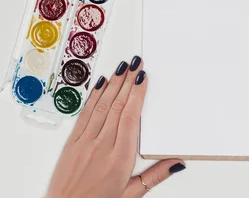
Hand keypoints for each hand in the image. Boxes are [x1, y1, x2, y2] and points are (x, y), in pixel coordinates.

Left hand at [46, 56, 185, 197]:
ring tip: (121, 68)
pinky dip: (93, 98)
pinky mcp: (71, 144)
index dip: (137, 95)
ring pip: (101, 107)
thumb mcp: (131, 194)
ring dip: (112, 84)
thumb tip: (177, 163)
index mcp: (119, 159)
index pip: (130, 118)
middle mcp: (101, 147)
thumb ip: (155, 176)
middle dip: (127, 82)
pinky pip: (84, 115)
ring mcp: (84, 143)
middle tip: (135, 63)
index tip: (143, 78)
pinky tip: (100, 85)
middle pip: (117, 107)